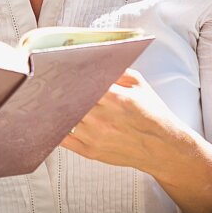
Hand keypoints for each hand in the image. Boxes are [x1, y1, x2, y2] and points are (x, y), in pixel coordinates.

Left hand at [60, 69, 182, 171]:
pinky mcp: (90, 152)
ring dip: (57, 109)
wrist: (163, 148)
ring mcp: (95, 137)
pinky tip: (54, 120)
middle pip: (69, 100)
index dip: (70, 77)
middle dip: (60, 92)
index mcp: (116, 98)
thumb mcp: (140, 85)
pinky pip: (63, 139)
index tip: (59, 71)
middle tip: (49, 84)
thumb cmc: (153, 115)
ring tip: (48, 100)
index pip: (82, 83)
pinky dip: (56, 128)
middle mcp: (103, 118)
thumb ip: (117, 71)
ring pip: (64, 118)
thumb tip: (94, 60)